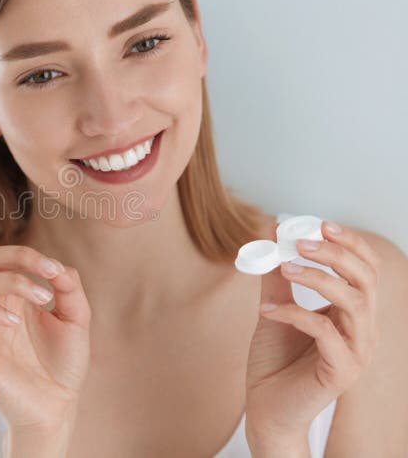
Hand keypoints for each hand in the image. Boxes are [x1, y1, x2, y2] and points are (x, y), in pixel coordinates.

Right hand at [0, 185, 91, 433]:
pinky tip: (16, 322)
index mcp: (9, 289)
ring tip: (42, 302)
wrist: (58, 406)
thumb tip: (54, 265)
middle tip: (51, 274)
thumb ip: (67, 284)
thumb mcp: (77, 316)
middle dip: (20, 256)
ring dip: (13, 284)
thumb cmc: (63, 363)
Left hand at [245, 219, 380, 437]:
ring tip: (284, 268)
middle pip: (366, 281)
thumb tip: (272, 234)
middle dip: (335, 255)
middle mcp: (362, 330)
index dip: (349, 244)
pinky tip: (266, 311)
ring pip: (354, 304)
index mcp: (352, 313)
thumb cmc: (275, 360)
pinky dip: (296, 314)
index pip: (366, 269)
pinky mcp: (342, 371)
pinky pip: (326, 332)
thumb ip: (277, 276)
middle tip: (300, 242)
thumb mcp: (274, 308)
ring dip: (318, 279)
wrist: (265, 406)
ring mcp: (356, 352)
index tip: (320, 225)